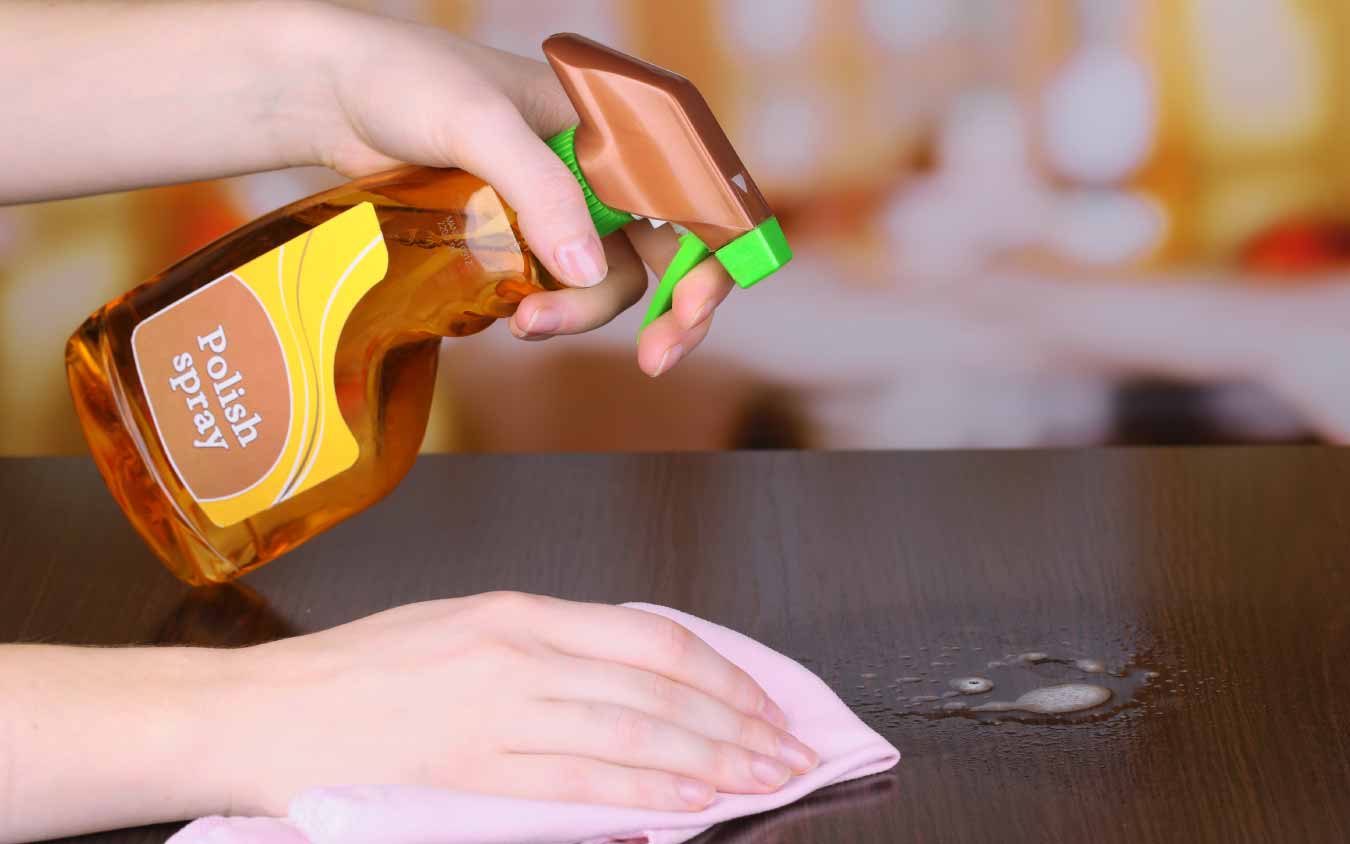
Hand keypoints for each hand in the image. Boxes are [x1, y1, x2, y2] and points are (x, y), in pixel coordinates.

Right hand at [220, 592, 816, 815]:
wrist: (259, 715)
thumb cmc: (354, 675)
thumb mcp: (457, 630)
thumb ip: (542, 650)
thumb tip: (628, 681)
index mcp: (518, 613)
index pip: (650, 637)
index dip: (720, 674)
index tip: (763, 703)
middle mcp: (518, 654)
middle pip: (658, 686)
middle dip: (737, 723)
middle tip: (790, 750)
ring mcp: (496, 714)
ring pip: (635, 734)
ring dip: (712, 760)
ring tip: (765, 780)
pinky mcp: (470, 772)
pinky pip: (582, 785)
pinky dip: (649, 794)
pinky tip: (693, 804)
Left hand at [295, 3, 732, 374]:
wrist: (331, 91)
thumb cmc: (407, 79)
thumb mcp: (479, 123)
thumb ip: (540, 191)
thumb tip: (587, 270)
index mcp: (614, 121)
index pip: (695, 189)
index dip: (714, 251)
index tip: (692, 309)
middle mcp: (599, 165)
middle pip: (668, 248)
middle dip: (670, 309)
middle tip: (654, 361)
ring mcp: (560, 203)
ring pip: (607, 277)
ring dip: (582, 313)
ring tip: (524, 325)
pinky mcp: (520, 235)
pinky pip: (556, 285)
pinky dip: (547, 309)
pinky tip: (511, 316)